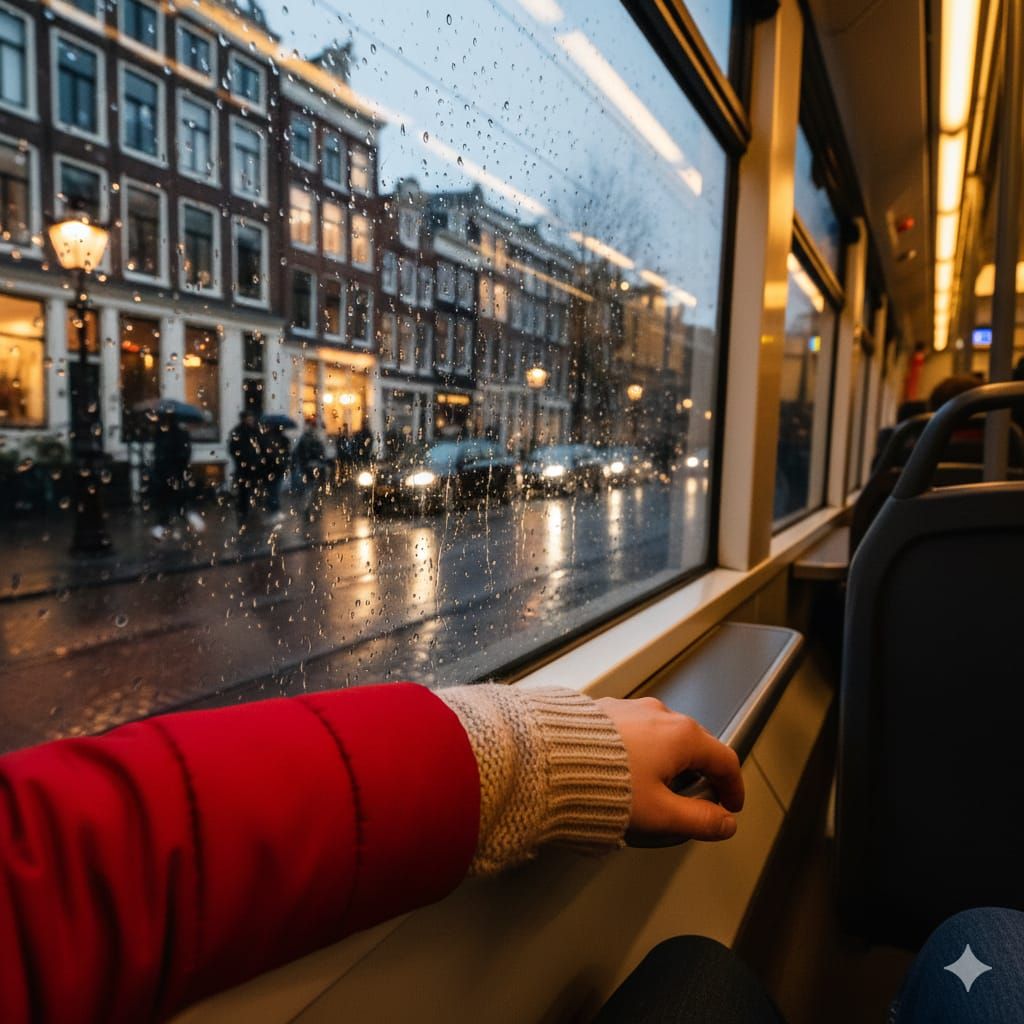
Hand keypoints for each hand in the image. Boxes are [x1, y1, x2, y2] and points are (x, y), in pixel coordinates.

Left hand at [596, 697, 743, 840]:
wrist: (546, 760)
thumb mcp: (660, 815)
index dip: (733, 788)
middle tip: (691, 807)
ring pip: (662, 738)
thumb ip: (700, 821)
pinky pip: (634, 733)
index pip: (724, 760)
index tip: (730, 807)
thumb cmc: (601, 785)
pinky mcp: (605, 711)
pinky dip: (640, 754)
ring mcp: (631, 708)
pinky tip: (623, 777)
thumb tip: (724, 823)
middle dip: (698, 777)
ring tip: (650, 796)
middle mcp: (659, 714)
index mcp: (682, 735)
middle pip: (694, 746)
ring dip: (666, 765)